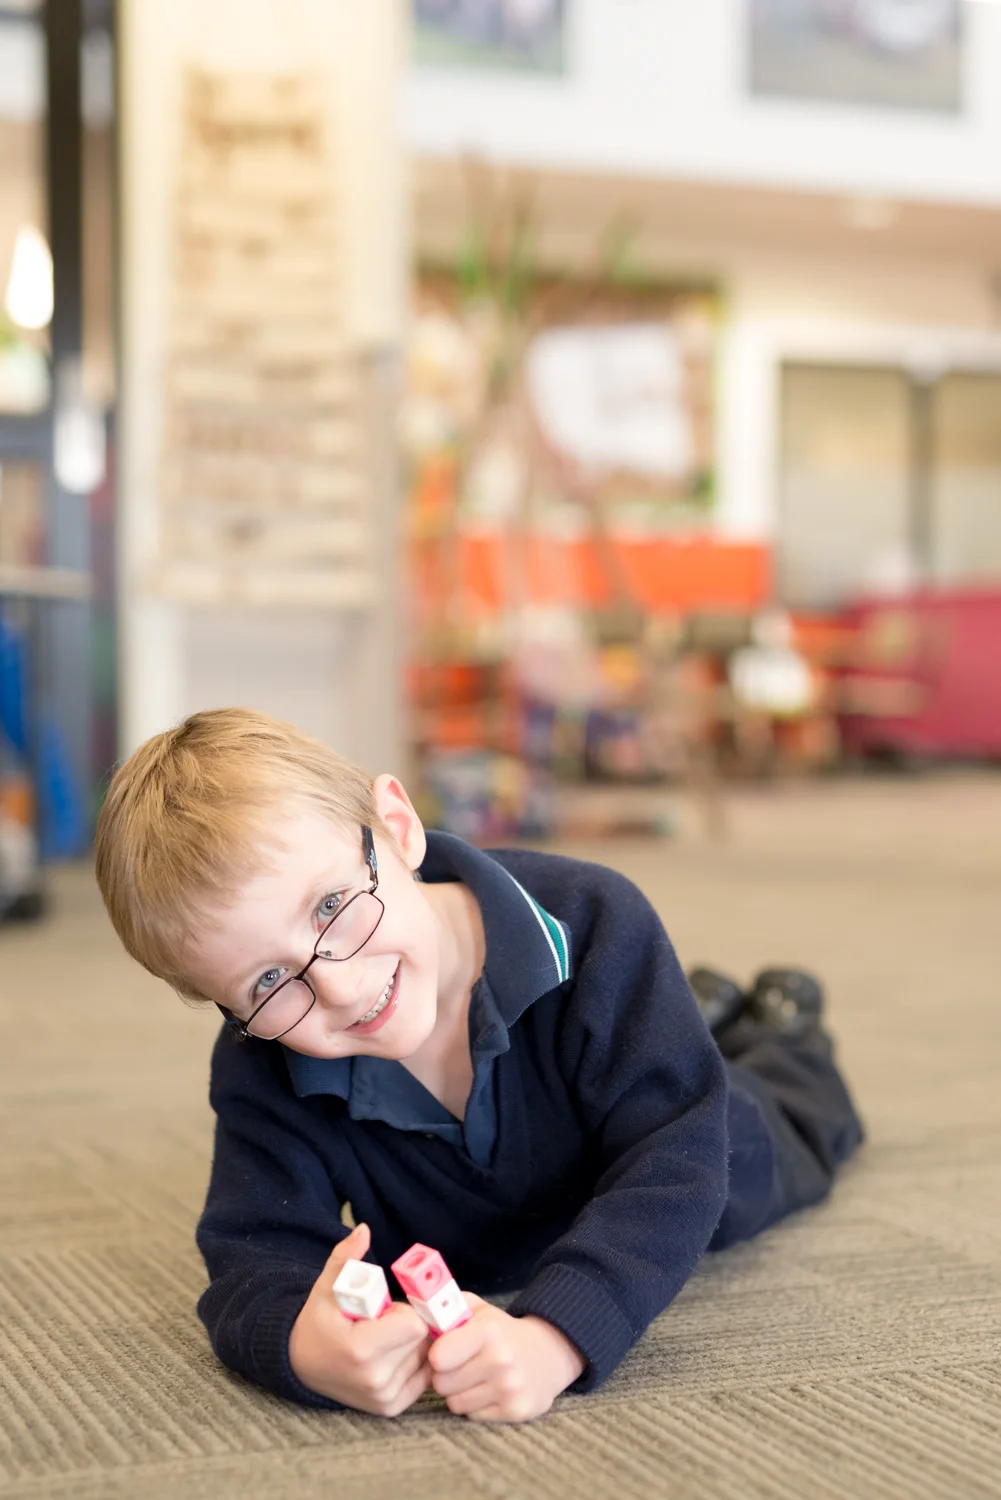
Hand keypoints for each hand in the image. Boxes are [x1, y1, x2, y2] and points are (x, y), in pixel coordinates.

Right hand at [288, 1224, 431, 1415]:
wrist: (302, 1365)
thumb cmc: (318, 1321)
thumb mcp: (327, 1287)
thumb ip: (347, 1258)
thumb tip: (363, 1229)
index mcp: (360, 1349)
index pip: (414, 1325)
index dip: (403, 1310)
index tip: (386, 1307)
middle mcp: (374, 1380)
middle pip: (421, 1341)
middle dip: (408, 1325)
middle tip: (383, 1323)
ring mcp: (383, 1398)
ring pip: (424, 1358)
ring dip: (412, 1345)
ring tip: (384, 1340)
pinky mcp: (390, 1408)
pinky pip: (422, 1377)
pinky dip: (413, 1363)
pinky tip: (391, 1355)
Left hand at [428, 1295, 585, 1422]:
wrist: (548, 1353)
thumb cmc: (502, 1331)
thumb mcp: (478, 1310)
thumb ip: (447, 1307)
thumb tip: (415, 1315)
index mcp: (489, 1331)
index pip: (439, 1357)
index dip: (435, 1356)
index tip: (441, 1352)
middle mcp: (501, 1360)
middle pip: (442, 1384)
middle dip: (444, 1375)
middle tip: (458, 1365)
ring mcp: (510, 1388)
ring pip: (455, 1403)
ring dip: (458, 1392)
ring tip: (474, 1377)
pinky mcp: (516, 1411)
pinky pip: (472, 1416)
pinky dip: (475, 1406)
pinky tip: (488, 1390)